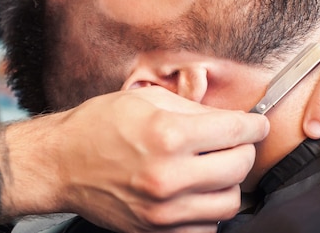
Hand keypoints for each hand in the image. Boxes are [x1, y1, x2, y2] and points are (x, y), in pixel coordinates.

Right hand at [8, 87, 268, 232]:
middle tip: (237, 143)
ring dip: (230, 184)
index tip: (258, 124)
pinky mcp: (154, 231)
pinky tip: (199, 193)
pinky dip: (210, 211)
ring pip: (229, 204)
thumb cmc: (101, 125)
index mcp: (169, 135)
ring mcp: (162, 211)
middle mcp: (168, 176)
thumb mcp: (149, 100)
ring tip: (217, 169)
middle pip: (239, 168)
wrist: (61, 163)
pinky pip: (206, 229)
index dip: (254, 125)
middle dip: (245, 151)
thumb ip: (196, 110)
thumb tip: (232, 121)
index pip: (236, 132)